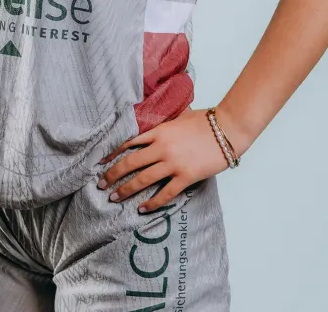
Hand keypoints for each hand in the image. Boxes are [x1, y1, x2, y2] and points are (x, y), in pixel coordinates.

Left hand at [96, 107, 237, 212]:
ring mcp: (173, 163)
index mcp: (158, 131)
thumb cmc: (205, 120)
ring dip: (126, 189)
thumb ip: (164, 126)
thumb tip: (153, 129)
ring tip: (114, 198)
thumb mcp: (179, 117)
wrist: (227, 129)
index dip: (112, 152)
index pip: (128, 142)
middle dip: (113, 175)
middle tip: (101, 184)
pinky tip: (142, 208)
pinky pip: (165, 193)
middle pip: (130, 163)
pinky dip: (152, 202)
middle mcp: (161, 147)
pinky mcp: (186, 176)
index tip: (100, 161)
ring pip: (143, 179)